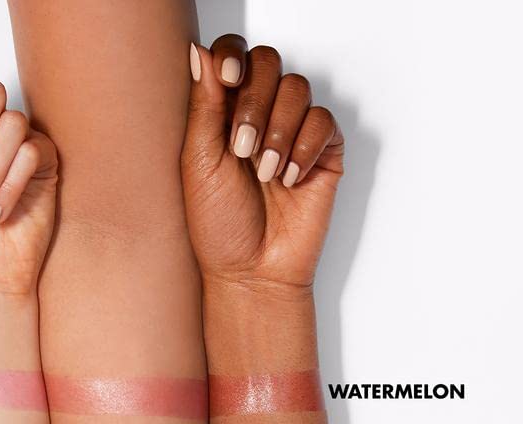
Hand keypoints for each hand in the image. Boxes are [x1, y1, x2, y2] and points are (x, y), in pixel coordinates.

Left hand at [182, 36, 343, 291]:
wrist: (251, 272)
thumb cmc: (219, 227)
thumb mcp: (198, 163)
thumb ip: (204, 105)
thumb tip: (200, 52)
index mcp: (223, 115)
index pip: (234, 57)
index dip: (234, 56)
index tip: (228, 79)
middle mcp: (258, 117)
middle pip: (268, 64)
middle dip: (255, 102)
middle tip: (243, 149)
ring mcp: (292, 134)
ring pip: (298, 89)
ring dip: (279, 131)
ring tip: (266, 174)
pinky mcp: (322, 154)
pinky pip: (324, 122)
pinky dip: (306, 148)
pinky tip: (290, 179)